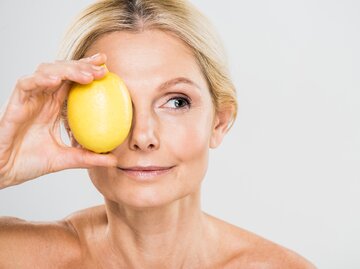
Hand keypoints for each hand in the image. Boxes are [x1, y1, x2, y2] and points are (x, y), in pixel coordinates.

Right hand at [0, 53, 116, 188]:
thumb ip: (89, 157)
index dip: (88, 70)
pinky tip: (56, 80)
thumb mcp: (67, 159)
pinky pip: (27, 84)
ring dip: (68, 69)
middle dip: (83, 64)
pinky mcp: (16, 103)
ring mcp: (30, 98)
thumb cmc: (31, 162)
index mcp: (55, 106)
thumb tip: (115, 159)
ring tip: (86, 75)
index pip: (73, 81)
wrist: (6, 172)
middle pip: (64, 71)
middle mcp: (44, 98)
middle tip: (102, 65)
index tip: (107, 67)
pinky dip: (41, 79)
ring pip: (47, 71)